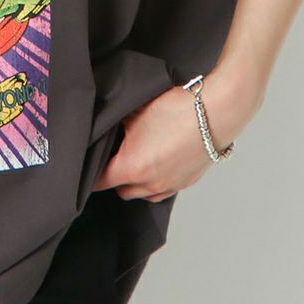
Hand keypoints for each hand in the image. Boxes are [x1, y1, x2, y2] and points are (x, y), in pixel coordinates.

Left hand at [93, 69, 257, 200]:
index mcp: (131, 168)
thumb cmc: (177, 110)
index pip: (99, 182)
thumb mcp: (135, 111)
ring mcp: (170, 185)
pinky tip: (158, 160)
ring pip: (143, 193)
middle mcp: (150, 184)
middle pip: (120, 191)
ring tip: (137, 158)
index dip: (90, 174)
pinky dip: (156, 180)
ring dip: (136, 182)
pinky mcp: (187, 182)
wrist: (216, 113)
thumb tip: (105, 126)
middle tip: (113, 157)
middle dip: (114, 177)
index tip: (87, 166)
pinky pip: (164, 189)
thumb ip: (115, 124)